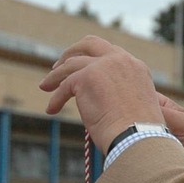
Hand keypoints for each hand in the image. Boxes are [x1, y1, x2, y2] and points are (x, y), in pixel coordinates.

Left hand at [40, 36, 163, 147]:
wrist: (136, 138)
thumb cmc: (137, 133)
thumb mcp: (134, 103)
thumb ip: (118, 91)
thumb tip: (97, 95)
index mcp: (135, 66)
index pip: (109, 53)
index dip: (92, 60)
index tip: (81, 69)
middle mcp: (120, 60)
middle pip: (90, 44)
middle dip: (71, 53)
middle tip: (58, 67)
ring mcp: (102, 66)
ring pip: (71, 64)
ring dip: (55, 76)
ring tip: (45, 86)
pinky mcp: (86, 77)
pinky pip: (64, 86)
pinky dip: (56, 98)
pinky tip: (52, 109)